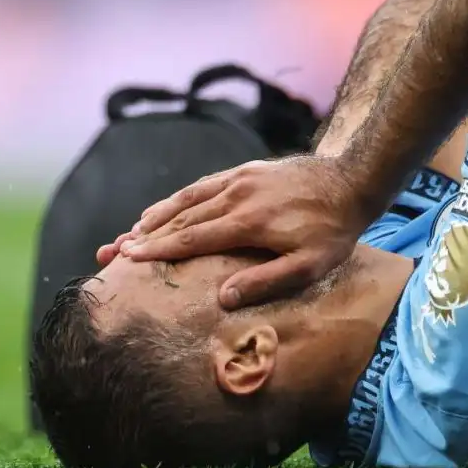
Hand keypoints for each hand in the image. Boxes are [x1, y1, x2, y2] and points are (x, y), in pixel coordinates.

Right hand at [117, 156, 376, 308]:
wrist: (352, 179)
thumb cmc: (333, 230)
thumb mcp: (308, 266)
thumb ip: (265, 281)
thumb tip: (222, 298)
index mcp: (247, 222)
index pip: (192, 238)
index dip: (158, 250)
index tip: (128, 257)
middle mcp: (236, 195)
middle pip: (180, 218)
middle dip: (144, 234)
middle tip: (114, 249)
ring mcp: (240, 179)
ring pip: (188, 198)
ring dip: (157, 215)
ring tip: (131, 230)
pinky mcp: (247, 170)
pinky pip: (204, 185)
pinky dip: (180, 198)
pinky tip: (168, 207)